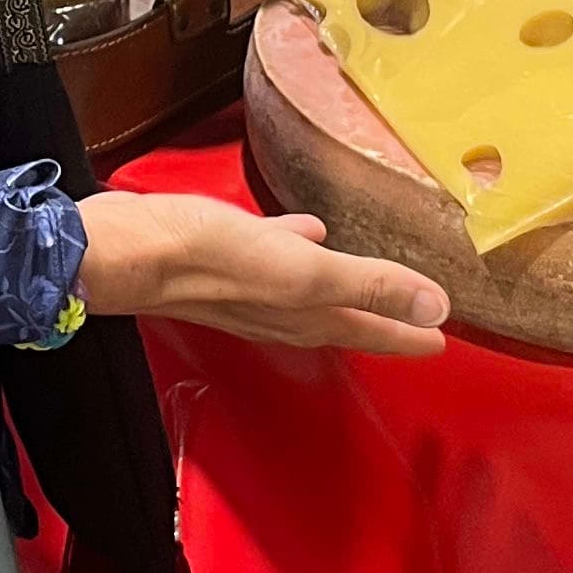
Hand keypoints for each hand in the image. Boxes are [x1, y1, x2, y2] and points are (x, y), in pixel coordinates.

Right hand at [79, 192, 450, 359]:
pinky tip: (302, 228)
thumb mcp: (303, 270)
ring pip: (312, 292)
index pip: (372, 330)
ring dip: (344, 287)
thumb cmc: (213, 259)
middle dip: (382, 319)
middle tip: (416, 321)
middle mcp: (283, 308)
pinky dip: (298, 247)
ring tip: (369, 275)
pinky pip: (277, 255)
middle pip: (346, 317)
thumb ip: (370, 284)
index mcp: (307, 314)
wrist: (131, 250)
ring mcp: (252, 286)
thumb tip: (435, 308)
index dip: (409, 335)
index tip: (441, 343)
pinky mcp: (225, 257)